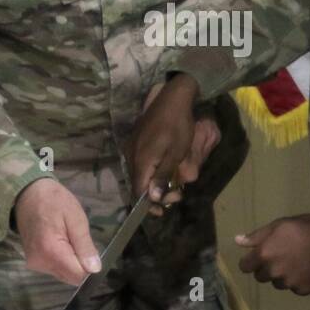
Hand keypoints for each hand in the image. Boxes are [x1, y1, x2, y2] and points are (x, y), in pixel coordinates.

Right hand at [14, 177, 100, 285]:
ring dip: (70, 260)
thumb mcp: (76, 218)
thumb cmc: (54, 201)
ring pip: (64, 273)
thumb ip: (85, 246)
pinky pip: (55, 268)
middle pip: (70, 277)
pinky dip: (61, 258)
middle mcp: (40, 263)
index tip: (86, 247)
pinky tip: (58, 240)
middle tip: (74, 238)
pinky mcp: (32, 262)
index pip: (78, 276)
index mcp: (51, 252)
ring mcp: (34, 264)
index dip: (88, 265)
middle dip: (78, 262)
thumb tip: (95, 269)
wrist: (27, 193)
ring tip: (65, 236)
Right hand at [128, 74, 200, 212]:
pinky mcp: (136, 142)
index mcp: (141, 160)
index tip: (162, 211)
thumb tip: (152, 198)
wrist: (173, 97)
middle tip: (177, 194)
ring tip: (175, 184)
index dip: (149, 205)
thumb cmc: (178, 125)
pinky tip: (165, 170)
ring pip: (140, 174)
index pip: (138, 191)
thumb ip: (163, 177)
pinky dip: (152, 171)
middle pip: (138, 184)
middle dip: (156, 195)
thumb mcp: (176, 154)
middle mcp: (131, 156)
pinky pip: (141, 164)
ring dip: (155, 183)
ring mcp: (132, 147)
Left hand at [234, 214, 309, 295]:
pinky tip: (306, 269)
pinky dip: (297, 280)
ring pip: (277, 283)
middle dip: (266, 268)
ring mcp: (288, 283)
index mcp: (264, 255)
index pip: (245, 267)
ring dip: (281, 275)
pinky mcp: (302, 290)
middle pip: (260, 276)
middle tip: (281, 256)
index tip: (257, 257)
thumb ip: (256, 236)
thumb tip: (237, 241)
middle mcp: (273, 272)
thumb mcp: (279, 225)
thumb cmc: (304, 228)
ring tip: (295, 262)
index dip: (250, 261)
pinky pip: (293, 288)